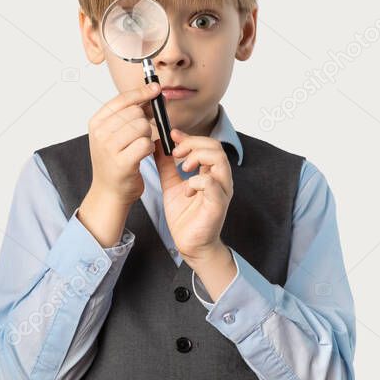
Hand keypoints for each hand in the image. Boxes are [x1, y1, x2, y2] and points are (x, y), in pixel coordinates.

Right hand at [84, 81, 163, 205]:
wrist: (109, 192)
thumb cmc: (115, 161)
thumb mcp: (116, 134)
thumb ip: (132, 114)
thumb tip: (152, 94)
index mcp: (96, 122)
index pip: (122, 99)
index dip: (141, 92)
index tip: (155, 89)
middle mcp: (100, 133)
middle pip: (136, 112)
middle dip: (145, 122)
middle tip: (140, 136)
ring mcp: (109, 148)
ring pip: (142, 127)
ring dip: (147, 136)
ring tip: (138, 147)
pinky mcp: (122, 162)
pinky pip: (146, 144)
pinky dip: (150, 148)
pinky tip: (142, 155)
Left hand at [153, 127, 233, 259]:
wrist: (189, 244)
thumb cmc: (185, 217)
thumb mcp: (171, 186)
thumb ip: (166, 167)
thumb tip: (158, 147)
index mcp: (211, 173)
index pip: (207, 145)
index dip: (189, 137)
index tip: (172, 135)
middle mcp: (220, 179)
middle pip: (215, 147)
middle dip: (193, 144)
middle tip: (175, 154)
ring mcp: (221, 191)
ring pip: (219, 160)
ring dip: (197, 158)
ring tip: (182, 168)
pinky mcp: (218, 204)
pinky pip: (212, 184)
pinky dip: (196, 181)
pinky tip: (186, 190)